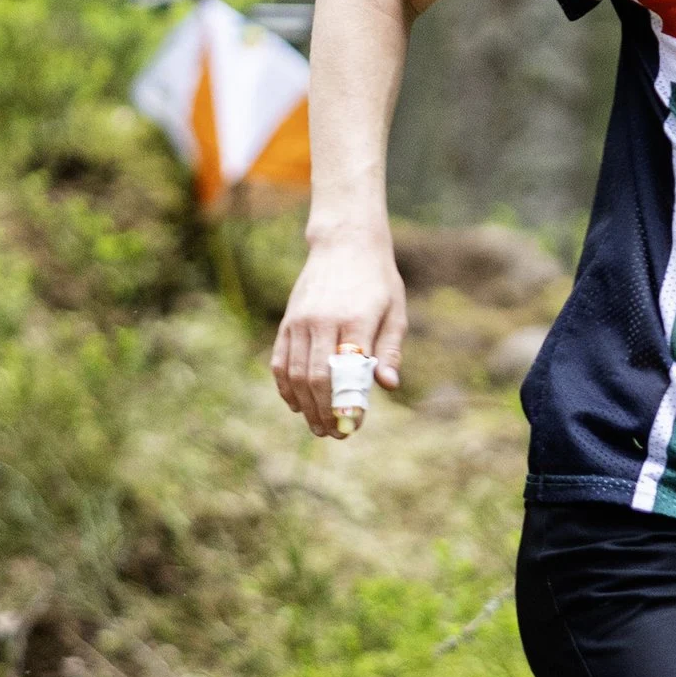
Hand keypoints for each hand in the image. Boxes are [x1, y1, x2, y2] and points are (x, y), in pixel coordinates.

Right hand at [271, 227, 406, 437]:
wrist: (345, 242)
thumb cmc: (377, 280)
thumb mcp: (395, 311)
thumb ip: (390, 349)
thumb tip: (388, 385)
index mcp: (356, 318)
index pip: (348, 371)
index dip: (348, 402)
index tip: (353, 425)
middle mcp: (323, 320)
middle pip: (316, 378)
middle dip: (324, 412)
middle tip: (335, 434)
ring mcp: (301, 320)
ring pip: (295, 373)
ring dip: (305, 406)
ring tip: (318, 427)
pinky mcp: (288, 321)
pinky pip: (280, 361)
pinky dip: (286, 387)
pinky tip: (296, 405)